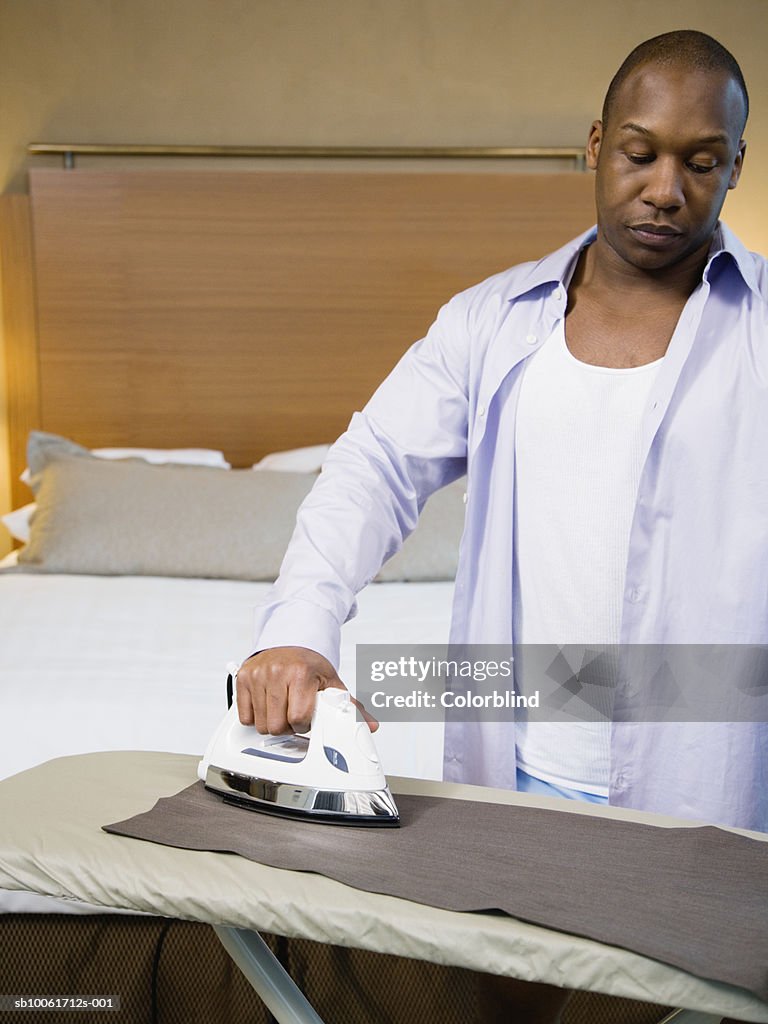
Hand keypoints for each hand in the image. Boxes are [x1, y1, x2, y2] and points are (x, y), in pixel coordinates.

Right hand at [236, 646, 377, 734]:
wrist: (290, 640)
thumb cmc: (309, 664)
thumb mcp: (331, 681)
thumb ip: (350, 705)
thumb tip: (370, 725)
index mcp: (301, 673)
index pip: (299, 718)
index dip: (304, 725)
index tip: (307, 718)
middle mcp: (277, 671)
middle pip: (276, 726)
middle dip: (287, 727)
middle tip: (294, 715)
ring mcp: (258, 675)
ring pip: (260, 724)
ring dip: (272, 723)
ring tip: (282, 709)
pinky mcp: (243, 677)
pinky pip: (244, 716)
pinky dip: (255, 717)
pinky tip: (268, 706)